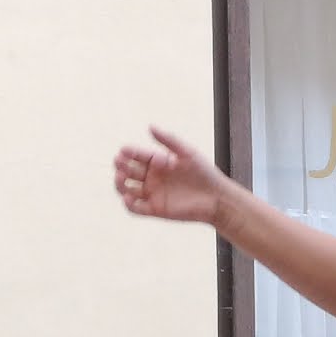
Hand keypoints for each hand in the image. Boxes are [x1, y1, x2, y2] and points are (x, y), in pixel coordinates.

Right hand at [113, 126, 234, 228]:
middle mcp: (152, 177)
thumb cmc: (204, 173)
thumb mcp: (187, 152)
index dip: (129, 152)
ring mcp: (152, 193)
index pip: (137, 155)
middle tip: (119, 163)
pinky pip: (136, 208)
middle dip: (121, 166)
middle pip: (129, 171)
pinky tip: (128, 198)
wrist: (216, 198)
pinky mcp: (155, 210)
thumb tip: (150, 126)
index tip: (124, 150)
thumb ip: (168, 140)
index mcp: (158, 161)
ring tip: (120, 178)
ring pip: (128, 189)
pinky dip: (128, 204)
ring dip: (120, 184)